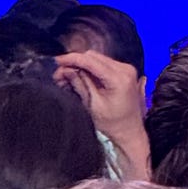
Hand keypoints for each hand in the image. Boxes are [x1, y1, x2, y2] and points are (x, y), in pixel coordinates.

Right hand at [55, 50, 149, 179]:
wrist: (130, 131)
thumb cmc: (112, 124)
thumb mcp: (93, 105)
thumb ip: (81, 84)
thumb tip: (67, 69)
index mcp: (119, 78)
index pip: (92, 61)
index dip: (73, 59)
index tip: (57, 61)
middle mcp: (125, 69)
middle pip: (94, 57)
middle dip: (75, 63)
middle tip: (59, 74)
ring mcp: (126, 69)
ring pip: (98, 59)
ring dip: (81, 65)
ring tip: (66, 77)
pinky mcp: (124, 72)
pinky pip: (104, 64)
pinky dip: (90, 68)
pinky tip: (78, 77)